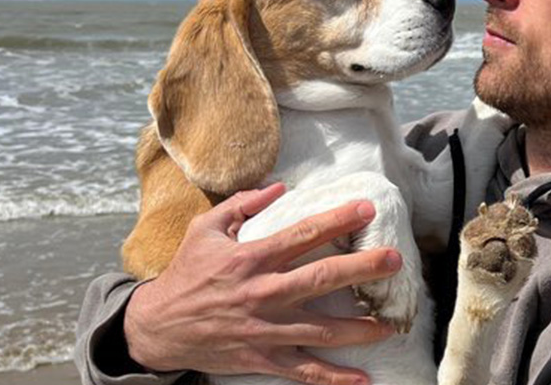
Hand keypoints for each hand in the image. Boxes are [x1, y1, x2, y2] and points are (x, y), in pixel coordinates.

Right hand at [123, 183, 400, 384]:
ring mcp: (264, 329)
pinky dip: (334, 378)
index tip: (368, 209)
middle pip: (321, 279)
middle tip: (395, 260)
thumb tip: (279, 185)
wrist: (156, 328)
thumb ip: (242, 204)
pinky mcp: (262, 358)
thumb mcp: (204, 229)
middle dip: (362, 269)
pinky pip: (303, 371)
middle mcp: (263, 293)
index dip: (337, 220)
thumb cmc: (185, 273)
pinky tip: (363, 379)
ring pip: (322, 330)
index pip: (303, 234)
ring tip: (392, 322)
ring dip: (361, 327)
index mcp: (251, 258)